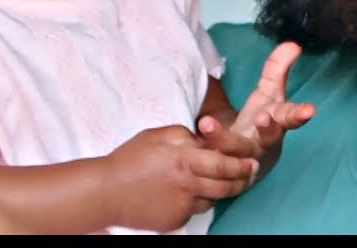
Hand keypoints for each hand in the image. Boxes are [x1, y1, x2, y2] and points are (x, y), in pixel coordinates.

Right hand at [103, 124, 257, 232]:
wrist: (104, 192)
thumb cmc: (129, 159)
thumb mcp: (159, 135)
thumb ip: (186, 136)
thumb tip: (206, 141)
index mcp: (185, 160)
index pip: (224, 164)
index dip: (242, 164)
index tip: (253, 162)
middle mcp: (187, 184)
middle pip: (226, 185)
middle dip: (242, 180)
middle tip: (250, 173)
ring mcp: (181, 205)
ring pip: (212, 199)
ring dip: (219, 191)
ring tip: (223, 182)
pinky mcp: (174, 221)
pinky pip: (194, 211)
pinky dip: (196, 202)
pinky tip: (190, 194)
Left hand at [197, 42, 314, 174]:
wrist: (246, 164)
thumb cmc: (260, 123)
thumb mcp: (268, 95)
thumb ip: (278, 70)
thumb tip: (293, 44)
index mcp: (277, 122)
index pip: (290, 116)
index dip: (300, 114)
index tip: (309, 110)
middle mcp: (264, 143)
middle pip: (269, 137)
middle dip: (267, 128)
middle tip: (262, 117)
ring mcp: (244, 160)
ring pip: (236, 152)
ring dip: (222, 138)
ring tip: (206, 123)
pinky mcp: (223, 173)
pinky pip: (213, 165)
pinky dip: (203, 153)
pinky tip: (191, 142)